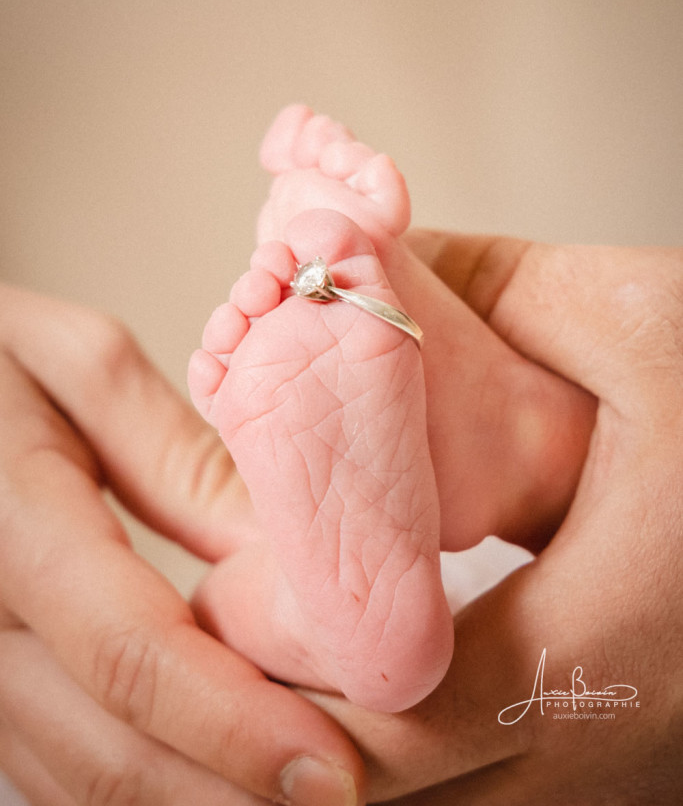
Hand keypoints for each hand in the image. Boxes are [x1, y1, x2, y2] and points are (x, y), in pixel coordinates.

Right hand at [0, 284, 363, 805]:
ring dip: (187, 803)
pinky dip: (139, 785)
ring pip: (70, 778)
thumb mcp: (81, 367)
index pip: (128, 651)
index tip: (333, 769)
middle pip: (101, 749)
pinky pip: (49, 761)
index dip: (234, 725)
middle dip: (227, 794)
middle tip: (339, 800)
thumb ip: (180, 458)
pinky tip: (212, 777)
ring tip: (291, 799)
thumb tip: (285, 554)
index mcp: (10, 518)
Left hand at [200, 238, 682, 803]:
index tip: (223, 597)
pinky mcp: (639, 755)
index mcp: (608, 628)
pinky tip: (389, 682)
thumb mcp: (645, 320)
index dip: (294, 663)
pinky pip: (502, 795)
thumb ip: (495, 284)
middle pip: (407, 786)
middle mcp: (617, 732)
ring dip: (359, 746)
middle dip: (300, 719)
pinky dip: (426, 760)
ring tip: (293, 655)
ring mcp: (632, 762)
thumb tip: (370, 259)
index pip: (403, 707)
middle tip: (237, 628)